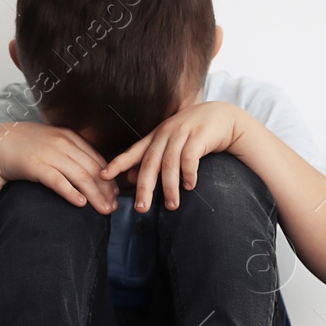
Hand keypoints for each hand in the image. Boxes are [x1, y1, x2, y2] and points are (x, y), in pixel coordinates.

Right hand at [0, 123, 118, 212]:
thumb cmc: (25, 146)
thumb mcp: (51, 142)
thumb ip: (69, 151)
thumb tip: (88, 169)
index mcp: (69, 137)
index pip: (96, 159)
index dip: (109, 177)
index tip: (116, 193)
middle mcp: (63, 144)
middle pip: (92, 170)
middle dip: (107, 190)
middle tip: (114, 207)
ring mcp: (50, 154)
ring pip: (81, 177)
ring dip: (96, 195)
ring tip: (105, 210)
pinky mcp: (36, 166)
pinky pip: (58, 181)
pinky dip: (71, 193)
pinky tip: (81, 204)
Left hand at [99, 102, 248, 211]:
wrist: (222, 116)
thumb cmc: (193, 134)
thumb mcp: (169, 144)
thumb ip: (151, 160)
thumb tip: (130, 179)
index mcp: (155, 137)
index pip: (133, 152)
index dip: (118, 163)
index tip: (103, 176)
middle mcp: (165, 134)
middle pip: (150, 163)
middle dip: (145, 187)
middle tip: (141, 209)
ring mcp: (182, 133)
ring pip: (170, 164)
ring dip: (170, 187)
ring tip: (172, 206)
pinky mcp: (199, 136)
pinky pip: (190, 158)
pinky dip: (189, 174)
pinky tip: (190, 186)